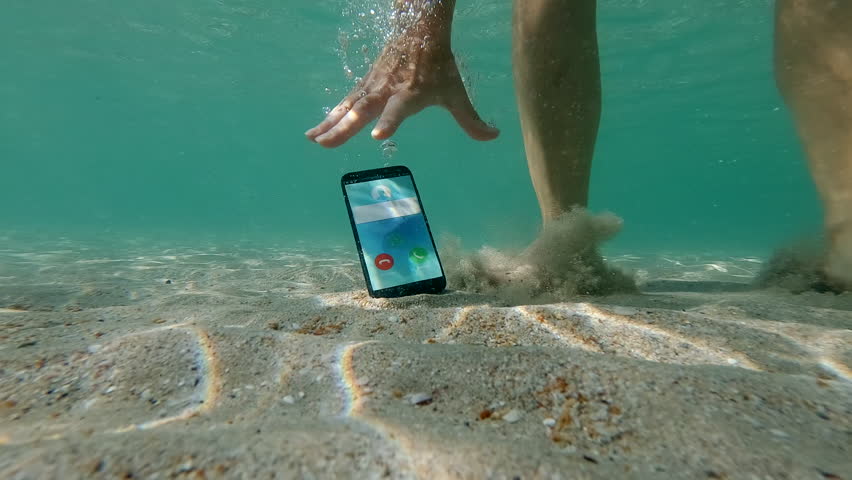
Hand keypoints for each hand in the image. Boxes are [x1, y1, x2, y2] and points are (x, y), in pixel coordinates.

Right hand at [305, 36, 498, 147]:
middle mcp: (387, 92)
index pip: (398, 111)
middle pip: (363, 111)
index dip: (390, 122)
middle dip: (344, 128)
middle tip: (326, 144)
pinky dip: (330, 116)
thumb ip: (471, 120)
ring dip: (330, 124)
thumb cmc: (438, 65)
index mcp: (409, 95)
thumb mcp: (456, 93)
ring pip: (347, 108)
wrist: (420, 31)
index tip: (379, 134)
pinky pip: (344, 103)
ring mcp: (373, 88)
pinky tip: (315, 131)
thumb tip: (494, 136)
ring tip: (313, 140)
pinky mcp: (365, 85)